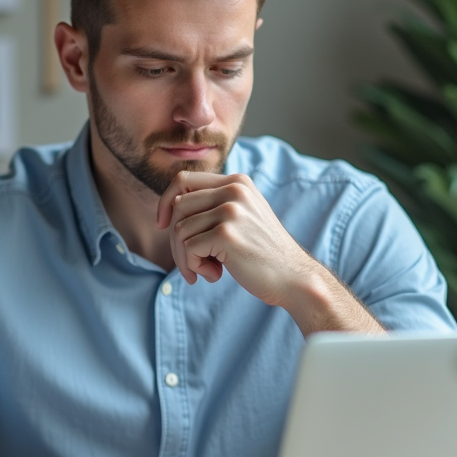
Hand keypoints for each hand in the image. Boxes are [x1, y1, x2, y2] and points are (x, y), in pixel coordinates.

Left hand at [155, 171, 311, 306]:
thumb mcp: (243, 216)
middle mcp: (234, 189)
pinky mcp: (226, 234)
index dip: (166, 202)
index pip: (183, 179)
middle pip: (177, 206)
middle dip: (176, 239)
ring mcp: (230, 210)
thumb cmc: (263, 253)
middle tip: (193, 263)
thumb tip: (171, 205)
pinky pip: (188, 249)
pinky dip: (194, 267)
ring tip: (210, 270)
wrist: (294, 277)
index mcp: (237, 182)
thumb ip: (214, 204)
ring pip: (179, 230)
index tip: (163, 225)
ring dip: (186, 258)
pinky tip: (215, 275)